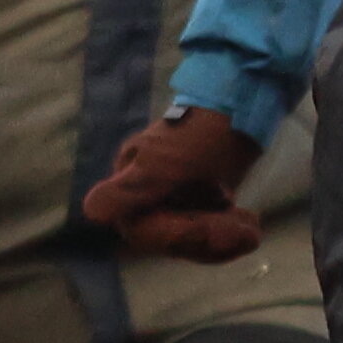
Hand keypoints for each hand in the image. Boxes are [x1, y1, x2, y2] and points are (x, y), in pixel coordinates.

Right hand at [76, 107, 264, 262]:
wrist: (240, 104)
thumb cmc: (201, 131)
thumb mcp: (166, 162)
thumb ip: (131, 190)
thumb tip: (92, 211)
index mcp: (127, 186)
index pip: (144, 230)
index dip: (178, 236)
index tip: (213, 227)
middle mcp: (141, 195)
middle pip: (171, 238)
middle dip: (210, 235)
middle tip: (247, 226)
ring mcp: (168, 198)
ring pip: (191, 237)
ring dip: (223, 235)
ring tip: (249, 223)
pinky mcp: (192, 201)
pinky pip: (204, 230)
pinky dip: (226, 230)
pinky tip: (248, 220)